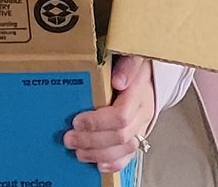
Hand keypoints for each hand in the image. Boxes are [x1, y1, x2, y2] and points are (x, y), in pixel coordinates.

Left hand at [65, 54, 157, 170]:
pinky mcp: (138, 135)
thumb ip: (127, 65)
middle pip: (120, 135)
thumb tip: (119, 81)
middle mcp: (143, 111)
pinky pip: (130, 155)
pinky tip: (98, 164)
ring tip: (78, 152)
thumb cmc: (133, 62)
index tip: (76, 121)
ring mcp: (142, 125)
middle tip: (69, 138)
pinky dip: (114, 163)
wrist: (148, 70)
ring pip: (125, 148)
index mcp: (140, 91)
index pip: (122, 115)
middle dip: (91, 140)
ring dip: (98, 153)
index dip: (97, 122)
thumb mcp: (131, 54)